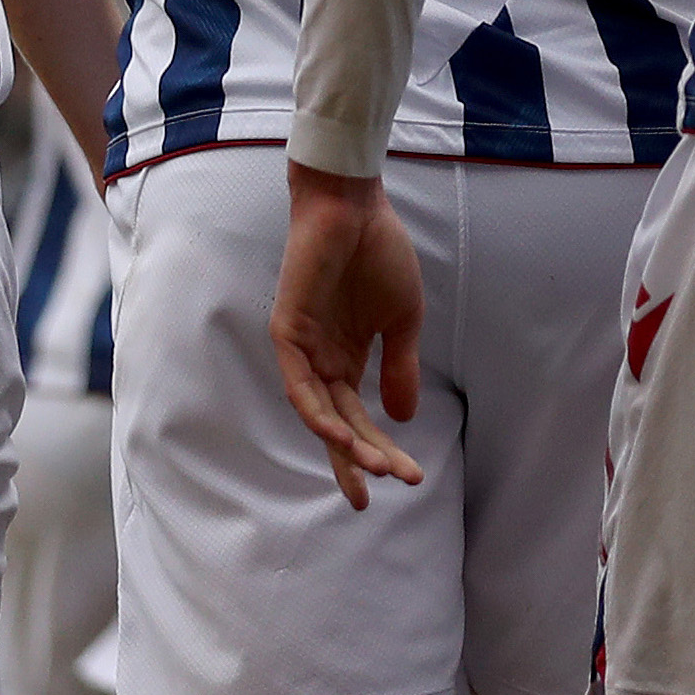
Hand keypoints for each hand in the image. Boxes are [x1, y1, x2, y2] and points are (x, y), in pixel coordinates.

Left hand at [272, 164, 430, 508]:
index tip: (407, 478)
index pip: (359, 418)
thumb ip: (401, 367)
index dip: (379, 449)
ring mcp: (302, 349)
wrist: (356, 206)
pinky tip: (338, 432)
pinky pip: (297, 383)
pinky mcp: (286, 331)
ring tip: (372, 467)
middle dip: (360, 458)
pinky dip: (316, 411)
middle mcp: (321, 361)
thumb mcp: (402, 319)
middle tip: (383, 489)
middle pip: (338, 424)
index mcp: (347, 358)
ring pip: (318, 412)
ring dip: (343, 442)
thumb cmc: (379, 253)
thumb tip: (404, 418)